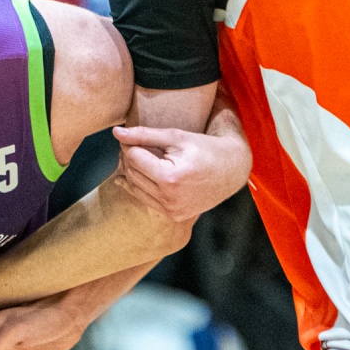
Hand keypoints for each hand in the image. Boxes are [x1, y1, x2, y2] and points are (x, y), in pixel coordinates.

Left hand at [112, 122, 250, 224]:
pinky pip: (146, 200)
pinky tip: (140, 174)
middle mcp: (169, 198)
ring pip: (135, 188)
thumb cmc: (205, 148)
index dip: (128, 144)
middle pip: (132, 174)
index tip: (128, 135)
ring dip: (131, 172)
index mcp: (170, 178)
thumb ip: (144, 134)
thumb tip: (116, 133)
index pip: (133, 158)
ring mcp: (172, 210)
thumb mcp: (176, 137)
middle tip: (130, 144)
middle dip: (127, 157)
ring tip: (137, 156)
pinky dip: (140, 187)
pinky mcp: (174, 216)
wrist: (232, 170)